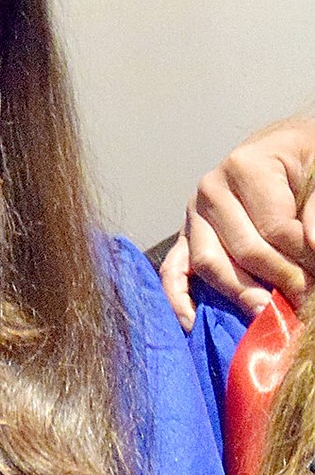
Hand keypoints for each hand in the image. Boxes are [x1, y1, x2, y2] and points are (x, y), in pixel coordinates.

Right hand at [161, 118, 314, 328]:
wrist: (283, 151)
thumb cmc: (305, 161)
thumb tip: (311, 243)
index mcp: (245, 166)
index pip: (275, 229)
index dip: (306, 257)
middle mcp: (211, 189)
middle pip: (245, 252)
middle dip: (283, 280)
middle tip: (306, 297)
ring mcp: (193, 215)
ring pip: (211, 266)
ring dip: (243, 295)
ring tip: (271, 313)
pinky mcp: (185, 237)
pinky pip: (173, 272)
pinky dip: (179, 299)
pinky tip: (192, 322)